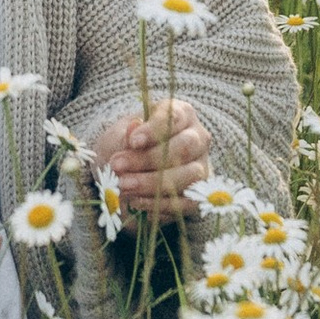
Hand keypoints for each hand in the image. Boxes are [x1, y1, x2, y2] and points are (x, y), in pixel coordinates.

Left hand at [93, 99, 210, 223]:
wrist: (124, 176)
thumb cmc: (123, 148)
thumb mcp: (117, 138)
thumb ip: (125, 137)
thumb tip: (134, 128)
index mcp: (181, 114)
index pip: (174, 117)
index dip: (155, 130)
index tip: (133, 141)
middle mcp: (197, 139)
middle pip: (184, 147)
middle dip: (149, 159)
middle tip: (118, 166)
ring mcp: (201, 167)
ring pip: (190, 175)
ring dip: (154, 183)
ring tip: (124, 186)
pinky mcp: (197, 195)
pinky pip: (187, 201)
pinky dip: (160, 204)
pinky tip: (136, 201)